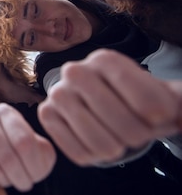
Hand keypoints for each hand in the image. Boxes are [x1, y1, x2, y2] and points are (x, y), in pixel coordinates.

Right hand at [0, 104, 55, 191]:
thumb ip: (42, 151)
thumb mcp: (40, 148)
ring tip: (10, 180)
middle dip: (19, 176)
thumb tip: (35, 160)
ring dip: (4, 180)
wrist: (1, 148)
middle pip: (6, 156)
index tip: (36, 177)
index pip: (23, 142)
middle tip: (24, 184)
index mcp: (6, 112)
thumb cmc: (24, 149)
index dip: (33, 165)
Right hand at [38, 49, 181, 165]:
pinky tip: (96, 140)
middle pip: (124, 124)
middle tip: (135, 130)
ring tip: (117, 136)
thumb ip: (178, 103)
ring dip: (117, 148)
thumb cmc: (137, 100)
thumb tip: (172, 116)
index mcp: (105, 59)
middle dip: (138, 136)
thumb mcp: (162, 97)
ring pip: (101, 142)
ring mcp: (58, 93)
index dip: (161, 120)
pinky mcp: (46, 114)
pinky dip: (95, 155)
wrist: (107, 103)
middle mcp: (75, 70)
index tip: (157, 116)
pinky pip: (80, 152)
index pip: (147, 103)